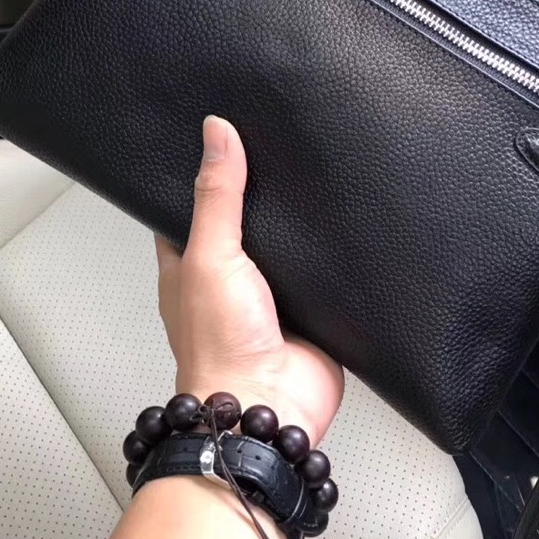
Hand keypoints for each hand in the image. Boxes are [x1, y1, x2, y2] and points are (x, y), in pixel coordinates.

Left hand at [156, 116, 343, 446]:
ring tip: (319, 170)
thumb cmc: (220, 344)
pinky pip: (322, 272)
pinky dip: (332, 253)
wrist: (268, 406)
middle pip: (245, 220)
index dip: (205, 170)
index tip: (224, 132)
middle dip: (261, 191)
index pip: (191, 204)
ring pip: (286, 244)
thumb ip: (216, 195)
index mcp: (191, 261)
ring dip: (299, 224)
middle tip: (282, 142)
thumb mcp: (209, 255)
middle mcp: (230, 275)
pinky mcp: (311, 308)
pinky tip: (347, 223)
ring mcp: (271, 293)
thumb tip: (217, 131)